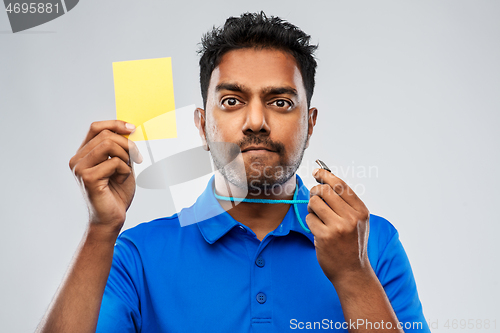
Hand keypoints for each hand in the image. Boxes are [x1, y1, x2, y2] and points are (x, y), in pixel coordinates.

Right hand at [69, 120, 142, 233]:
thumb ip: (122, 148)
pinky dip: (125, 170)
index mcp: (83, 154)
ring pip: (108, 144)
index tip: (133, 128)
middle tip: (137, 157)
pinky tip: (121, 180)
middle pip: (105, 134)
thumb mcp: (122, 165)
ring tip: (127, 170)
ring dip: (125, 156)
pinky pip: (113, 162)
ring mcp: (80, 168)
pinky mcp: (88, 178)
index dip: (115, 124)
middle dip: (127, 144)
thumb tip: (130, 129)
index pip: (96, 127)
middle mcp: (77, 159)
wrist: (112, 219)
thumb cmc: (116, 193)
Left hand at [306, 168, 370, 283]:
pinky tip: (318, 230)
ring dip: (311, 208)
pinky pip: (309, 218)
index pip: (341, 185)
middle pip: (324, 191)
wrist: (352, 272)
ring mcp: (338, 227)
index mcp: (361, 211)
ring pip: (314, 203)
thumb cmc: (352, 244)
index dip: (326, 175)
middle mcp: (351, 217)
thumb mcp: (358, 222)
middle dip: (315, 192)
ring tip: (317, 217)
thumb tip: (327, 180)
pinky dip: (310, 222)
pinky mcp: (324, 236)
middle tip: (314, 198)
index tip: (317, 171)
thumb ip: (346, 202)